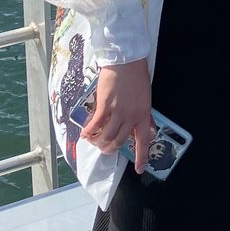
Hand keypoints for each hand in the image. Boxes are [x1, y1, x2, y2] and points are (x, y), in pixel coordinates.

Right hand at [80, 59, 154, 173]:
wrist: (127, 61)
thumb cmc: (136, 76)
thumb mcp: (145, 97)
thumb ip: (140, 113)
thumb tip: (138, 127)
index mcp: (144, 115)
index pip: (143, 142)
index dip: (141, 158)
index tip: (140, 170)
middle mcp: (131, 117)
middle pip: (119, 142)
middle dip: (110, 149)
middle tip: (104, 148)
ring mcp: (118, 112)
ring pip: (107, 137)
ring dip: (98, 142)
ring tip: (93, 141)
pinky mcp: (105, 106)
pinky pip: (96, 125)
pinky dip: (89, 132)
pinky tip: (85, 134)